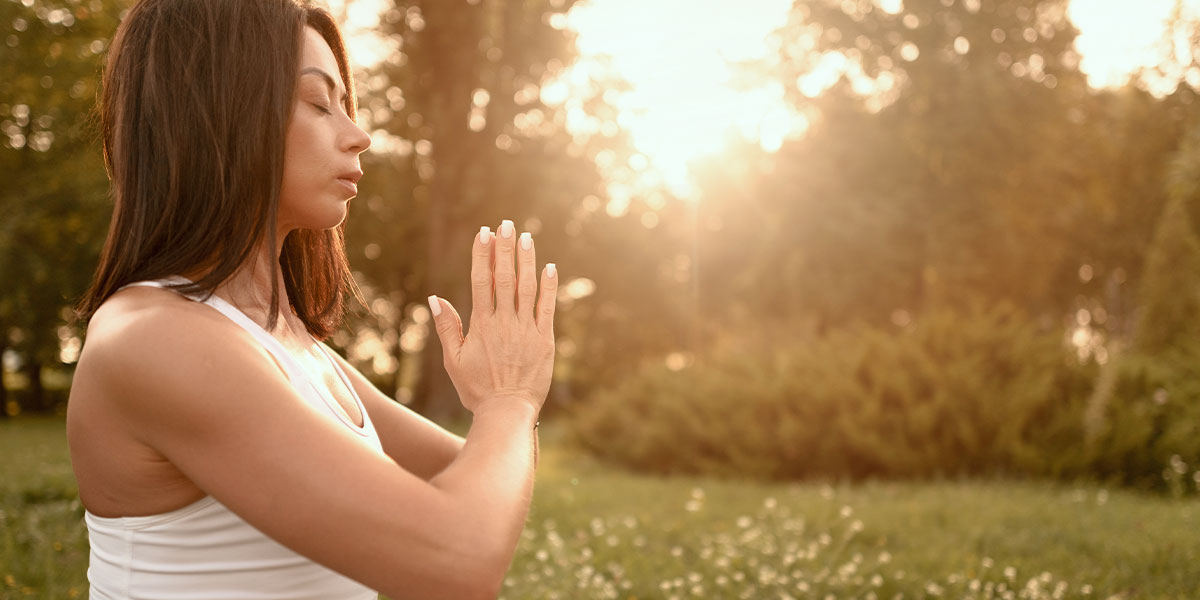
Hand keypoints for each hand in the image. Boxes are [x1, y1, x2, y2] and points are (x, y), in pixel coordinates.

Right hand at [427, 220, 557, 414]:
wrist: (507, 413)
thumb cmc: (478, 390)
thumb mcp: (454, 361)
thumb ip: (448, 328)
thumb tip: (435, 298)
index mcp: (481, 325)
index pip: (481, 282)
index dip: (483, 255)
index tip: (484, 234)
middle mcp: (504, 322)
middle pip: (504, 278)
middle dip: (504, 249)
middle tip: (506, 224)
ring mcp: (526, 330)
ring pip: (526, 288)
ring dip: (526, 261)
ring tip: (526, 237)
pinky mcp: (545, 340)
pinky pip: (547, 308)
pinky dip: (549, 287)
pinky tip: (550, 267)